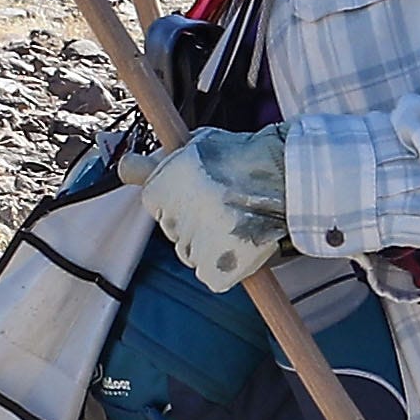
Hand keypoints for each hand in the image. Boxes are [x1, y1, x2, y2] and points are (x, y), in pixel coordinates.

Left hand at [143, 125, 292, 291]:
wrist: (294, 177)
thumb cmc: (251, 157)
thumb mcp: (200, 145)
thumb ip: (159, 161)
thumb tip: (124, 168)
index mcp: (167, 182)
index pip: (154, 201)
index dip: (177, 197)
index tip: (200, 191)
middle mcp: (177, 212)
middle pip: (173, 229)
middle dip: (193, 220)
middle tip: (227, 205)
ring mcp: (197, 241)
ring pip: (190, 252)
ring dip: (208, 244)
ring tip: (238, 224)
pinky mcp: (217, 265)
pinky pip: (209, 274)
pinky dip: (223, 267)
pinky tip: (241, 246)